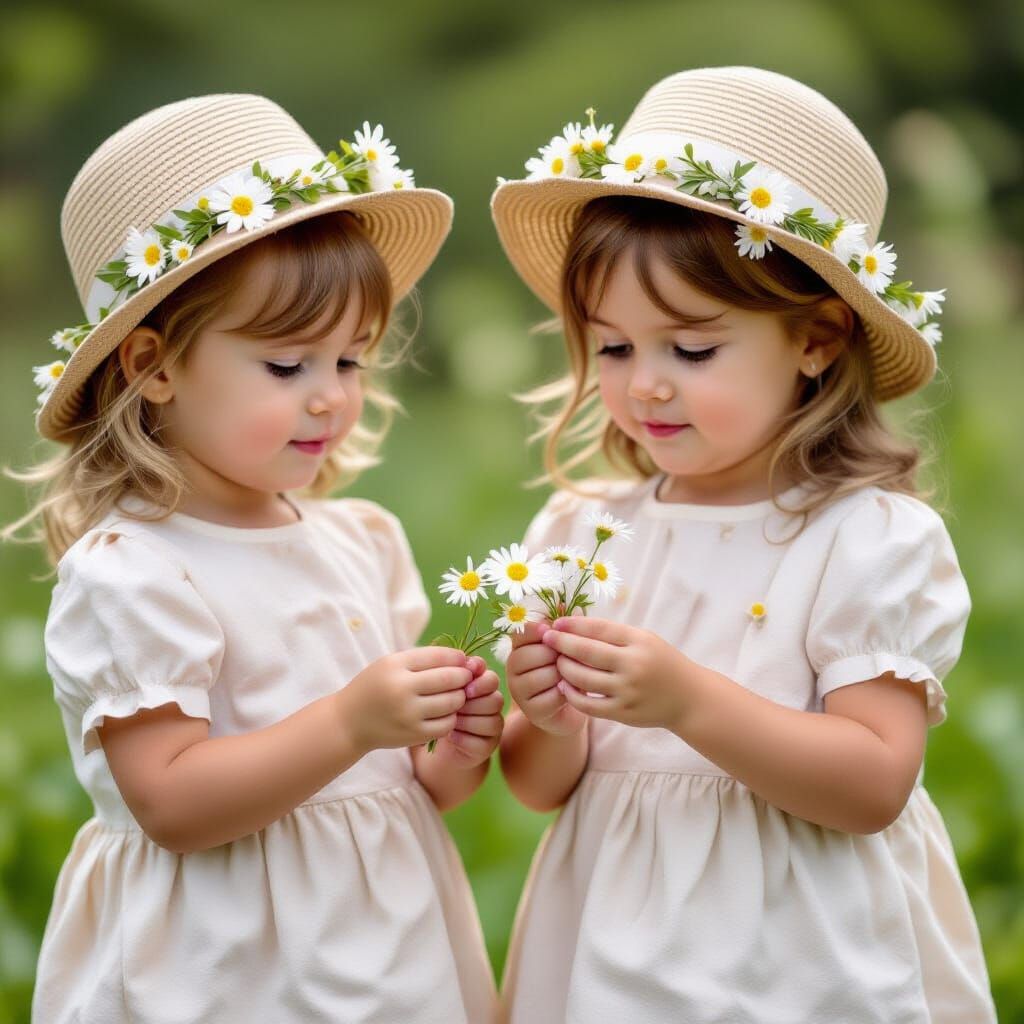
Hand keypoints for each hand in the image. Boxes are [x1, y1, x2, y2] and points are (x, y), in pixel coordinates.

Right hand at [341, 647, 471, 752]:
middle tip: (466, 678)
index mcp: (394, 666)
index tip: (463, 660)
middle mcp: (401, 689)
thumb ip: (422, 660)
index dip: (457, 657)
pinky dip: (451, 717)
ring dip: (460, 697)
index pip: (438, 656)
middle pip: (449, 679)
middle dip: (464, 677)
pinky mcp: (413, 734)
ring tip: (455, 695)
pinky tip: (444, 713)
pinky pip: (446, 724)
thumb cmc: (375, 687)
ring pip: (452, 702)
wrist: (349, 722)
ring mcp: (408, 714)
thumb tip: (461, 660)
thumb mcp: (390, 665)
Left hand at [429, 665, 504, 767]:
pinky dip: (463, 739)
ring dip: (467, 721)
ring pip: (491, 721)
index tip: (464, 687)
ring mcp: (493, 728)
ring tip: (450, 722)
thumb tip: (467, 663)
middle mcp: (493, 706)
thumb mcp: (443, 691)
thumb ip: (454, 675)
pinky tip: (451, 736)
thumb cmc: (439, 710)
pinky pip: (481, 742)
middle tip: (454, 707)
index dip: (480, 682)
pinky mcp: (488, 748)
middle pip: (495, 700)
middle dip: (472, 704)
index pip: (492, 679)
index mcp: (484, 687)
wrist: (436, 743)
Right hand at [507, 621, 586, 736]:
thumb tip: (569, 605)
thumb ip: (567, 626)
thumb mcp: (568, 645)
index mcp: (519, 645)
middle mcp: (513, 666)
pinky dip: (567, 693)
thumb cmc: (568, 668)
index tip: (553, 633)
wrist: (570, 706)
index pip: (522, 631)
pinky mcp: (531, 710)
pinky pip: (552, 696)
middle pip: (535, 653)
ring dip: (565, 675)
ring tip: (571, 675)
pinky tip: (570, 692)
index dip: (541, 630)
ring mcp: (519, 689)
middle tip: (568, 659)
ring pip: (544, 675)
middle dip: (558, 656)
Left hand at [543, 616, 690, 730]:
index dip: (573, 625)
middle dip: (561, 644)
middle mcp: (633, 665)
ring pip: (583, 678)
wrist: (689, 699)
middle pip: (586, 652)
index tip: (556, 623)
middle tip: (546, 639)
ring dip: (564, 668)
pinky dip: (572, 694)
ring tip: (557, 662)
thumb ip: (614, 634)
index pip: (599, 629)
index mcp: (639, 642)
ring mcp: (628, 691)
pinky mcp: (623, 713)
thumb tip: (575, 624)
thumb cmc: (662, 663)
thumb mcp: (645, 640)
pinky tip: (564, 685)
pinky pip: (588, 704)